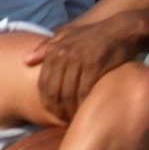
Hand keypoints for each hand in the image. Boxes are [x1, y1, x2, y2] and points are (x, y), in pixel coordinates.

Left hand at [26, 17, 142, 120]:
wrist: (122, 30)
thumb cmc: (93, 35)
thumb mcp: (68, 34)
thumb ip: (46, 47)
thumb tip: (26, 61)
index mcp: (55, 48)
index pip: (43, 82)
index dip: (46, 101)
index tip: (52, 112)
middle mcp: (64, 54)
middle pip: (54, 91)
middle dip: (57, 109)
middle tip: (62, 120)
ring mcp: (79, 60)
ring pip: (68, 94)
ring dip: (70, 110)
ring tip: (73, 118)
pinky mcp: (95, 66)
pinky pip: (84, 92)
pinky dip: (83, 104)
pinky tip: (85, 110)